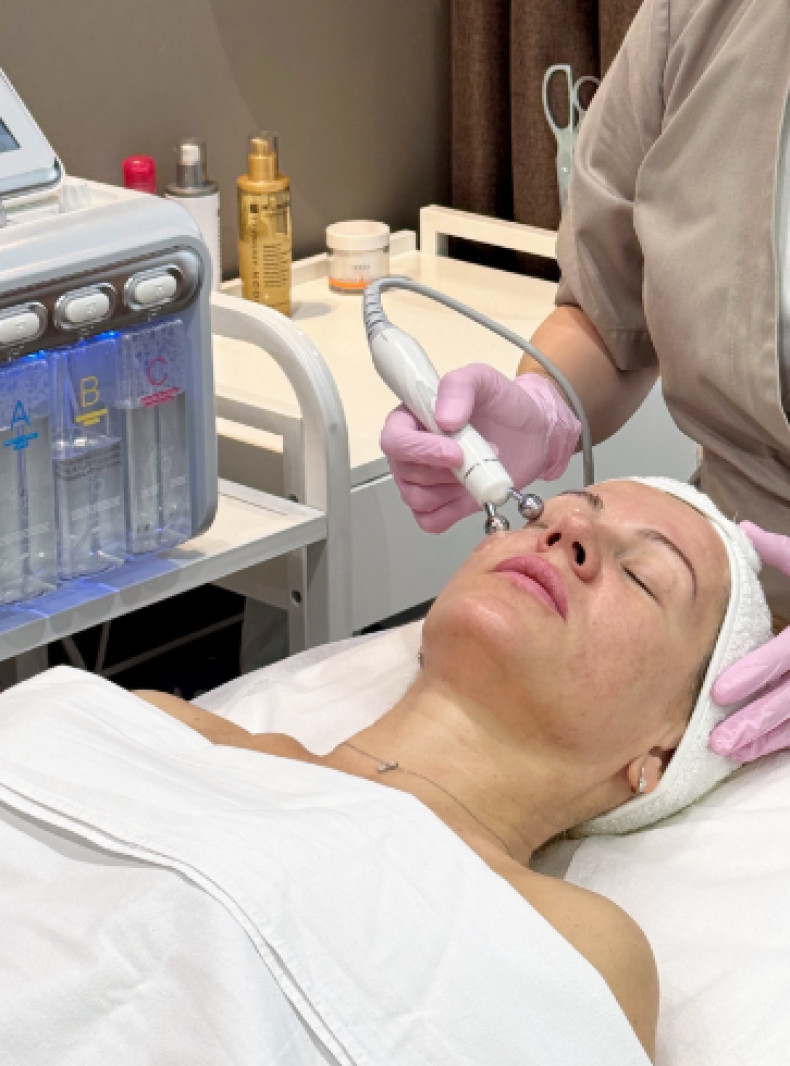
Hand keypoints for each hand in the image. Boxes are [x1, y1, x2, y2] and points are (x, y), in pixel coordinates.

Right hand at [379, 365, 580, 532]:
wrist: (533, 434)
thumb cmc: (504, 405)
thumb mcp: (484, 380)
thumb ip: (459, 387)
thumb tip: (442, 419)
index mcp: (412, 418)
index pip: (394, 440)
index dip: (420, 450)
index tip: (455, 451)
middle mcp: (412, 451)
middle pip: (406, 473)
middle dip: (447, 470)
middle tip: (483, 454)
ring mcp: (425, 481)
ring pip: (417, 499)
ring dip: (453, 489)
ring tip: (480, 469)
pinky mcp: (442, 504)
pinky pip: (430, 521)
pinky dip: (450, 513)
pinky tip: (471, 493)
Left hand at [710, 522, 789, 760]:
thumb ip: (782, 552)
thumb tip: (743, 531)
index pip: (786, 655)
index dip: (753, 673)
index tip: (718, 692)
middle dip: (755, 721)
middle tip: (717, 741)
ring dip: (768, 740)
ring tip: (730, 752)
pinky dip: (787, 742)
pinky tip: (760, 751)